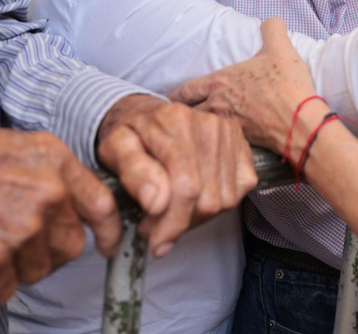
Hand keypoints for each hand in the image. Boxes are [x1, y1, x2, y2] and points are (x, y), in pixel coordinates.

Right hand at [0, 115, 119, 305]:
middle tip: (12, 237)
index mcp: (54, 161)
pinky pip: (2, 291)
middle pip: (70, 247)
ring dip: (13, 266)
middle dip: (47, 250)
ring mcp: (20, 231)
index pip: (102, 205)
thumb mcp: (15, 144)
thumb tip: (69, 204)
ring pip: (36, 272)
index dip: (109, 232)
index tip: (109, 246)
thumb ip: (48, 173)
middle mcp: (46, 195)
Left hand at [96, 96, 256, 257]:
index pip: (186, 187)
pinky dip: (218, 204)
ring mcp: (228, 134)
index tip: (157, 243)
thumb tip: (155, 202)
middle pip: (208, 198)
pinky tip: (195, 197)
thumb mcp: (115, 149)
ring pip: (225, 200)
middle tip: (157, 225)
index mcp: (174, 122)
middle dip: (181, 223)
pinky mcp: (242, 144)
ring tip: (174, 209)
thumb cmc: (131, 135)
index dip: (172, 223)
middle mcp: (208, 124)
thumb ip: (133, 173)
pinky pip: (240, 191)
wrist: (147, 114)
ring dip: (198, 216)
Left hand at [172, 19, 316, 156]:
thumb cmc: (287, 85)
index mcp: (219, 82)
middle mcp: (217, 105)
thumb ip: (272, 29)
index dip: (175, 96)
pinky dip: (215, 140)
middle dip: (181, 114)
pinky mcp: (240, 142)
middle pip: (186, 114)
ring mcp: (227, 125)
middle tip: (180, 116)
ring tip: (198, 129)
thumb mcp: (281, 49)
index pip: (183, 91)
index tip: (172, 99)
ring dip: (197, 127)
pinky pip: (219, 141)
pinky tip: (220, 140)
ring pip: (200, 129)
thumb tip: (271, 21)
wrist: (300, 122)